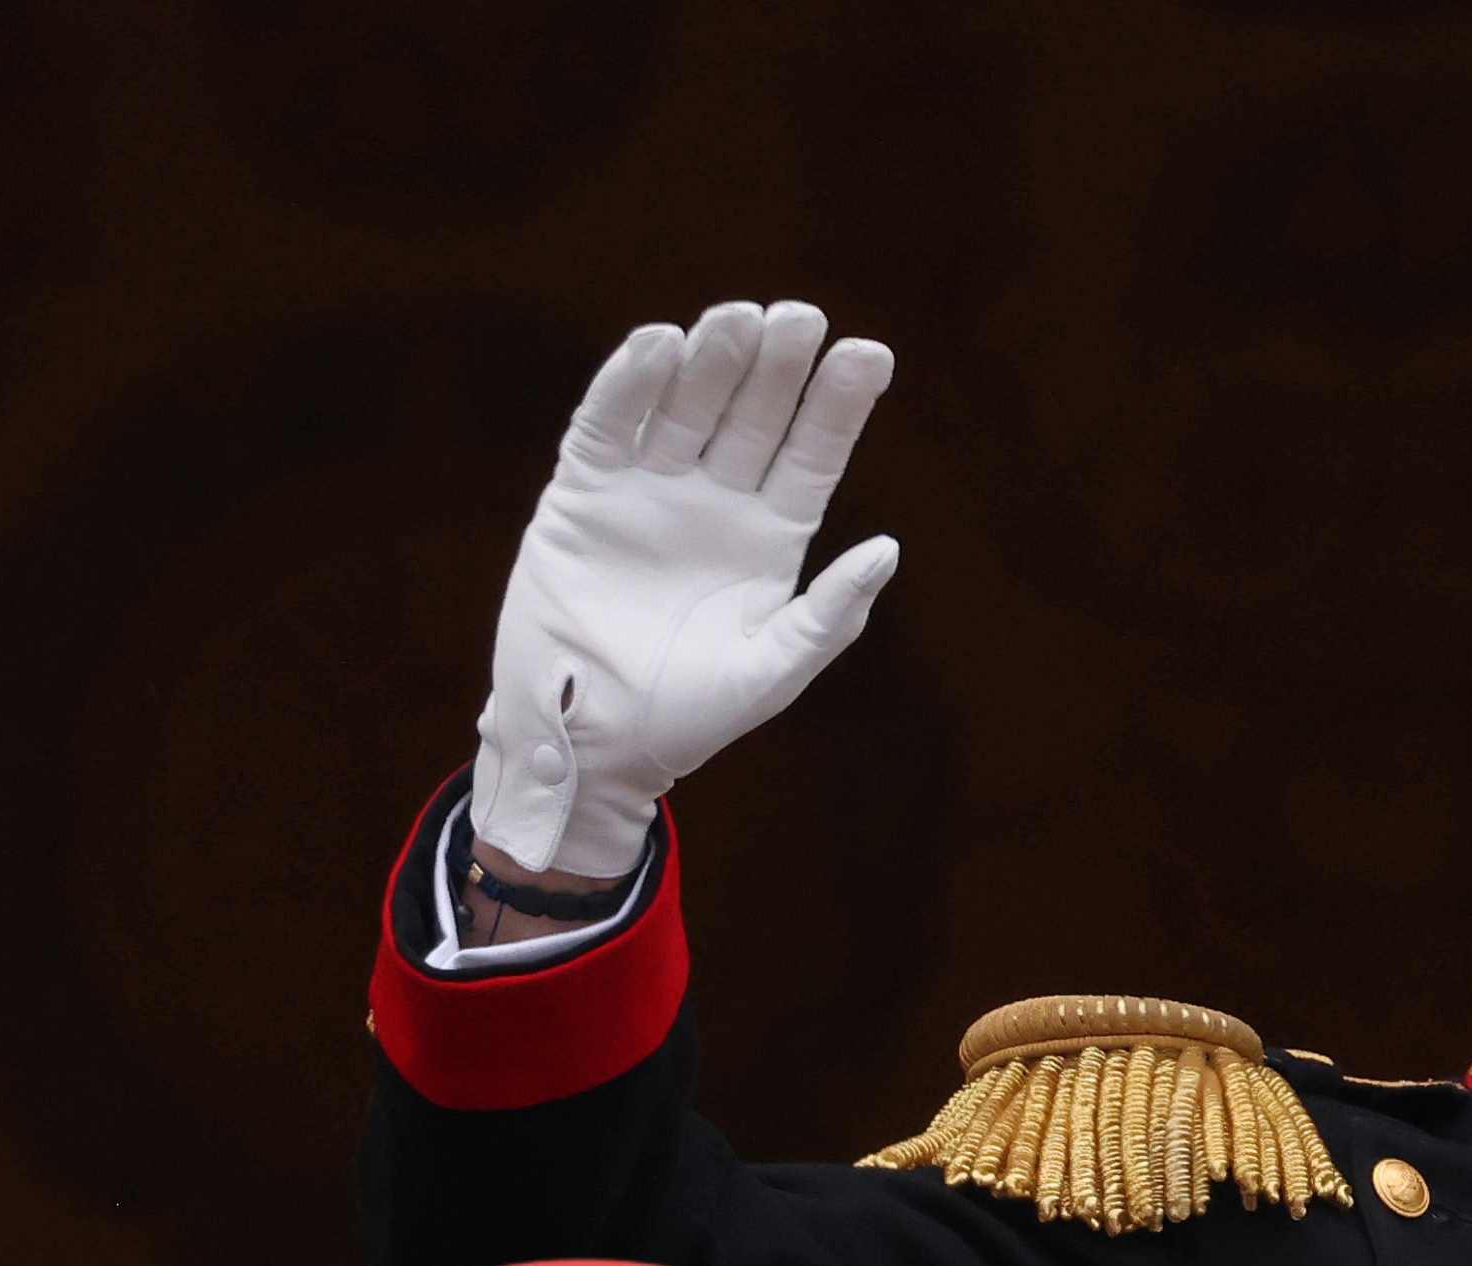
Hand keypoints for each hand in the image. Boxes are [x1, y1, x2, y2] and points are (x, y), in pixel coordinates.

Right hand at [468, 302, 898, 877]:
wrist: (591, 743)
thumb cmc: (690, 715)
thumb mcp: (772, 671)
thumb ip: (829, 615)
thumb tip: (888, 549)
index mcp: (771, 537)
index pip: (812, 455)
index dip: (838, 405)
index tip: (869, 353)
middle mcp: (715, 502)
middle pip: (753, 417)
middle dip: (776, 368)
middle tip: (800, 316)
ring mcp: (648, 493)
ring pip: (685, 409)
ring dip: (710, 362)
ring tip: (737, 318)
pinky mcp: (583, 496)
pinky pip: (607, 429)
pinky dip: (628, 387)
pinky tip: (657, 345)